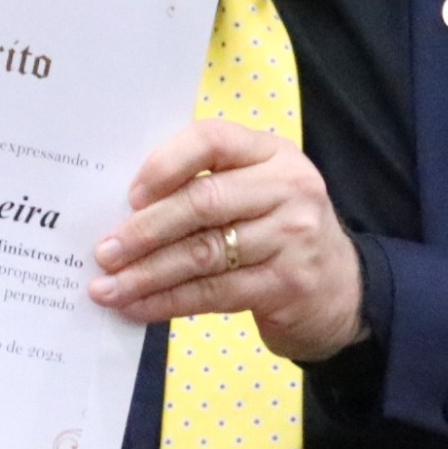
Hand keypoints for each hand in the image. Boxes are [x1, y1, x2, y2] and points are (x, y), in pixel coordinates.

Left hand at [91, 118, 364, 361]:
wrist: (343, 291)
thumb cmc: (279, 231)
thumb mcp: (258, 190)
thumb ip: (208, 184)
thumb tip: (125, 208)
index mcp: (272, 152)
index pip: (212, 139)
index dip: (166, 163)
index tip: (130, 194)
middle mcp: (289, 187)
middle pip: (203, 203)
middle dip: (145, 230)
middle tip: (104, 251)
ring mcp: (293, 238)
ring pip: (203, 254)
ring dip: (147, 274)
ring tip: (107, 288)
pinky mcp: (287, 285)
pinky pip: (214, 293)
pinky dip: (168, 302)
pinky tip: (137, 308)